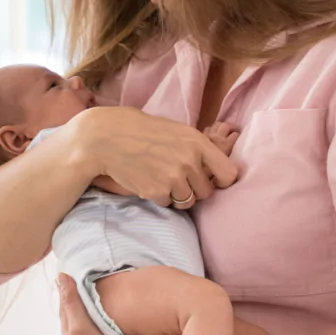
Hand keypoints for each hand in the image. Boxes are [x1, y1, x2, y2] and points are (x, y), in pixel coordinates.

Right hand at [70, 107, 238, 208]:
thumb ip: (197, 149)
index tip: (213, 181)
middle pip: (207, 191)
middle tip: (177, 178)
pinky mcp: (157, 192)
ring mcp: (173, 177)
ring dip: (176, 195)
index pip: (229, 173)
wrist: (106, 138)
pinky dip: (159, 197)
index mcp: (197, 142)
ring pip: (188, 201)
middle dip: (194, 189)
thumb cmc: (141, 131)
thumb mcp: (176, 131)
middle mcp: (189, 160)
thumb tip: (215, 168)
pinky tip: (147, 180)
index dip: (222, 180)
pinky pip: (167, 203)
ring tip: (161, 178)